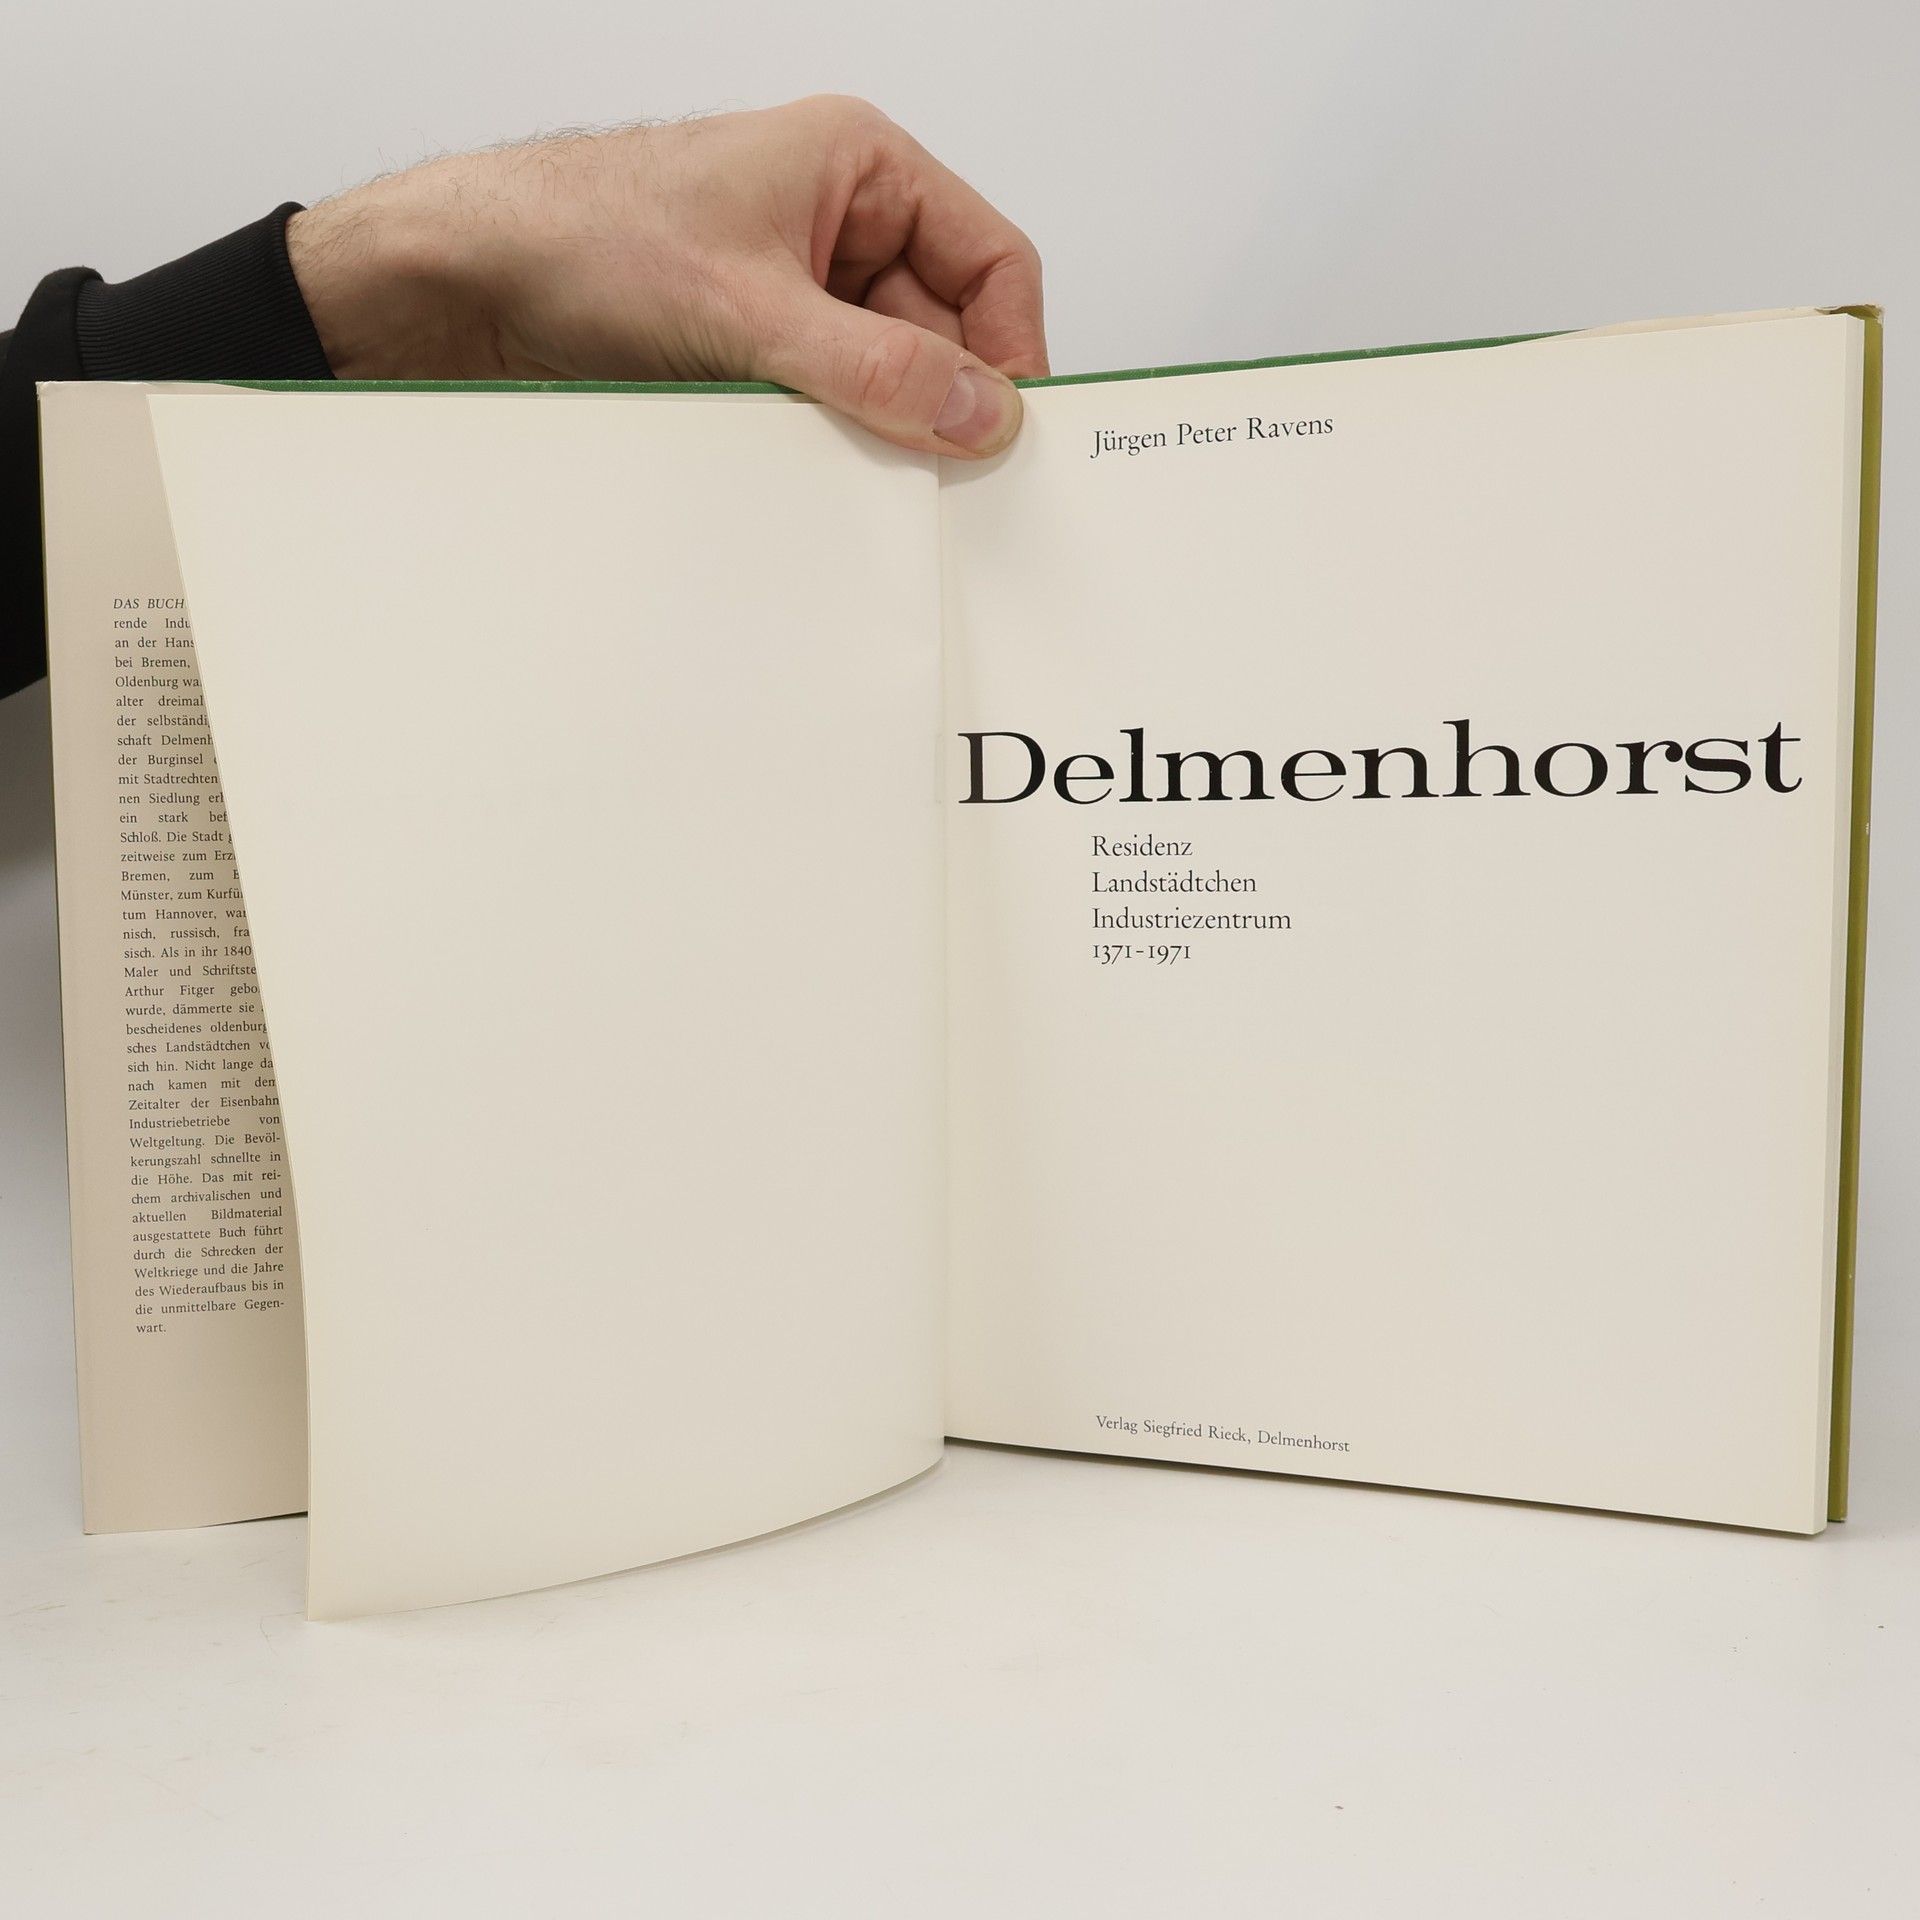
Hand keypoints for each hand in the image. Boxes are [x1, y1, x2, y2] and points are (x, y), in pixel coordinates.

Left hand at [286, 96, 1047, 457]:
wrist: (460, 288)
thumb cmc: (578, 234)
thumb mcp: (747, 306)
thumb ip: (875, 366)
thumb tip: (979, 413)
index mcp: (857, 169)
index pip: (990, 261)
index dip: (1009, 348)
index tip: (1002, 432)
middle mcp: (837, 229)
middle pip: (944, 332)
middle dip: (936, 402)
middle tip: (929, 471)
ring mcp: (796, 297)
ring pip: (885, 380)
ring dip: (873, 428)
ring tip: (837, 457)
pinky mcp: (756, 357)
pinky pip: (827, 411)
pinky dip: (824, 447)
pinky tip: (799, 466)